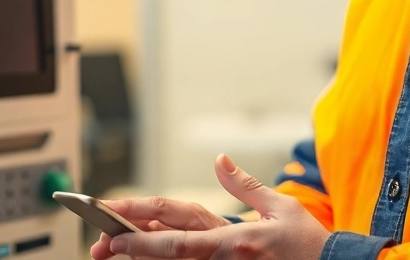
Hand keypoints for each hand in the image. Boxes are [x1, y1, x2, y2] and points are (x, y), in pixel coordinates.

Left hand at [101, 154, 329, 259]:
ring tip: (113, 254)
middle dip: (132, 248)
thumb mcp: (282, 207)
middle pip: (170, 254)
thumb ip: (244, 185)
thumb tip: (219, 159)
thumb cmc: (309, 245)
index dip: (144, 232)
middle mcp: (226, 259)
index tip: (115, 227)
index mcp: (236, 238)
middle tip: (100, 245)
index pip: (181, 233)